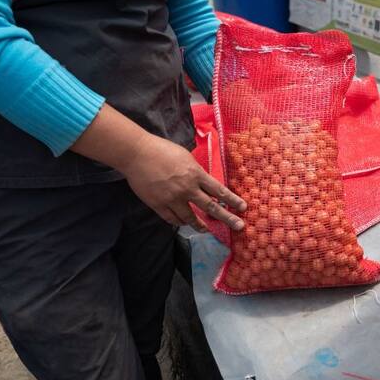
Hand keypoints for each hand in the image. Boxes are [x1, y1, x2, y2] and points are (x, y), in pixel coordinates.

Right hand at [122, 133, 245, 230]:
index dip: (232, 200)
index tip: (243, 208)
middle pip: (211, 207)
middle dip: (227, 218)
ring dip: (200, 225)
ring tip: (206, 230)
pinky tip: (183, 222)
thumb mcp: (185, 157)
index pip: (219, 190)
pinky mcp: (158, 205)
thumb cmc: (162, 150)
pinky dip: (179, 222)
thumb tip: (204, 182)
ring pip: (190, 218)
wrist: (137, 154)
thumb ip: (196, 172)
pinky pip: (172, 219)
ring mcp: (172, 199)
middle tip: (239, 227)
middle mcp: (187, 189)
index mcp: (195, 174)